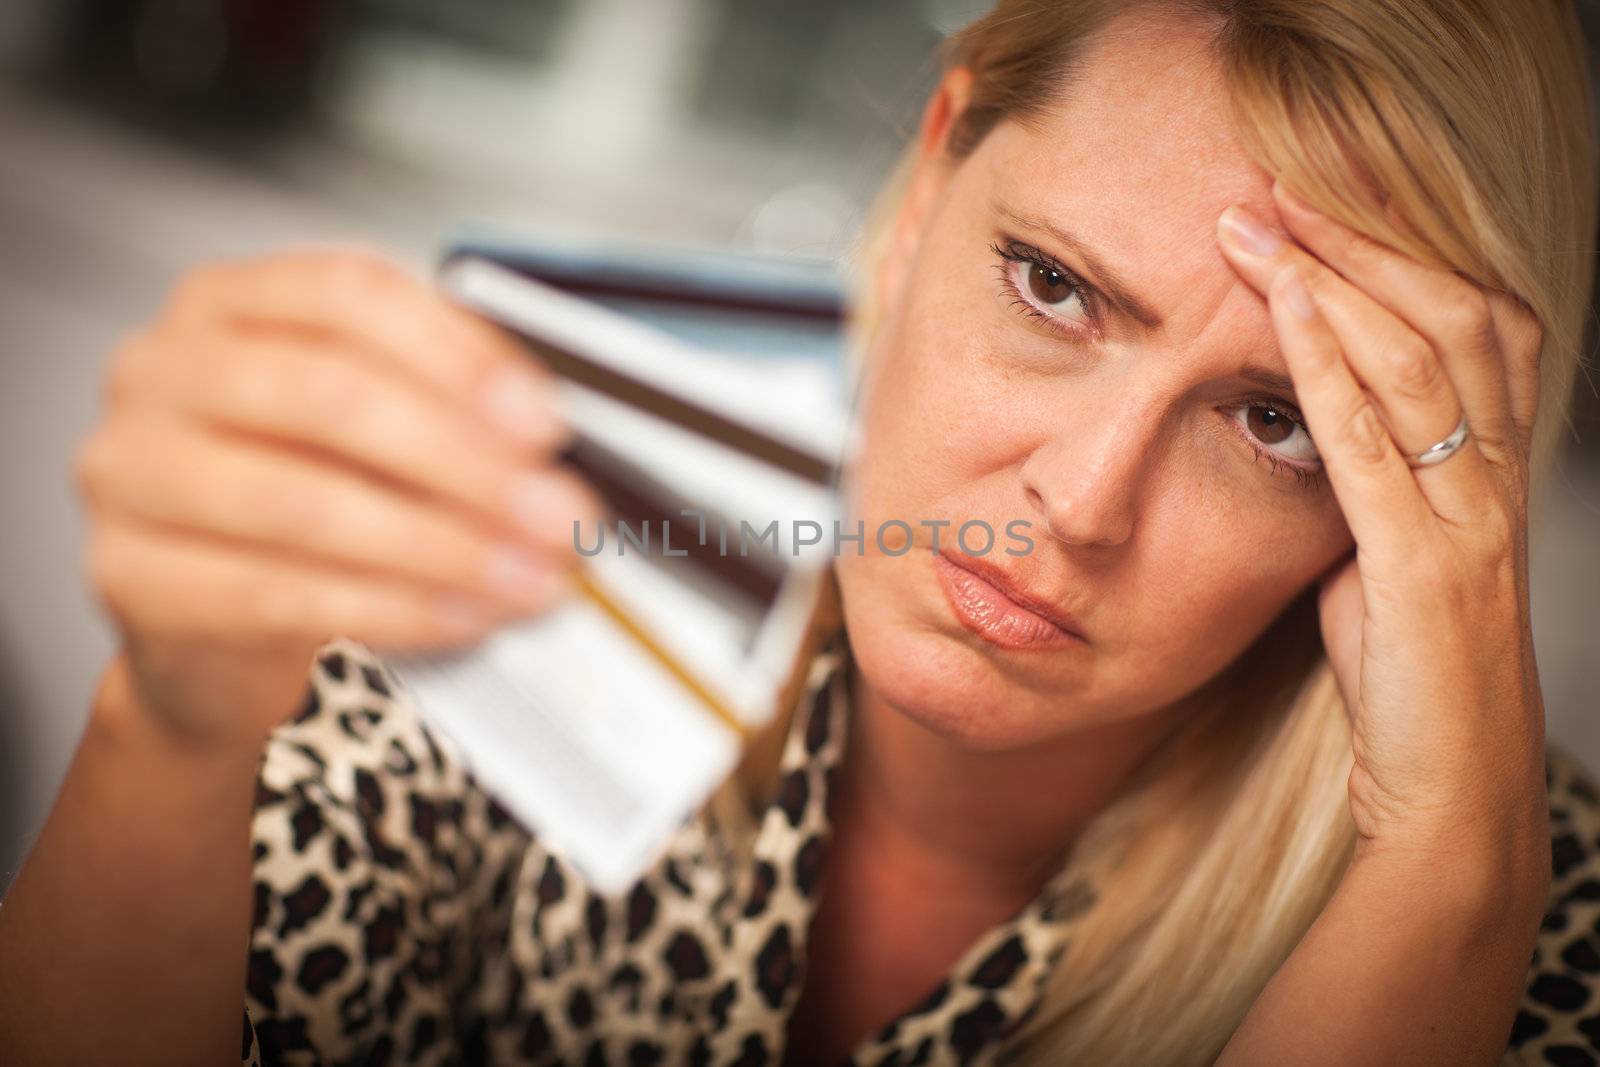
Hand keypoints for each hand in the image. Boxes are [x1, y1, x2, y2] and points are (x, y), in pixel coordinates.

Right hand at [74, 245, 605, 750]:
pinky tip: (461, 617)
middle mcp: (164, 370)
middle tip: (553, 512)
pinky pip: (279, 593)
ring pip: (304, 502)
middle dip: (464, 462)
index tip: (543, 422)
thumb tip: (547, 441)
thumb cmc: (309, 503)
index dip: (458, 357)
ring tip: (525, 576)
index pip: (348, 295)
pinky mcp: (130, 575)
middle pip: (329, 395)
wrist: (220, 635)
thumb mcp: (376, 434)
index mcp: (232, 303)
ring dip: (440, 545)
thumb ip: (446, 408)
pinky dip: (392, 609)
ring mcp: (133, 471)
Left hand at [1214, 181, 1549, 882]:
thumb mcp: (1382, 562)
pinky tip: (1282, 317)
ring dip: (1333, 283)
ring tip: (1260, 227)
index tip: (1319, 208)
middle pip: (1451, 318)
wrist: (1446, 790)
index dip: (1404, 256)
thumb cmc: (1408, 680)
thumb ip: (1362, 489)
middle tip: (1278, 189)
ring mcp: (1466, 520)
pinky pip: (1375, 446)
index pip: (1471, 327)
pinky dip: (1326, 370)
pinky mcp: (1424, 568)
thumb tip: (1305, 429)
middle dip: (1363, 244)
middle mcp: (1490, 481)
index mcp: (1484, 474)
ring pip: (1418, 364)